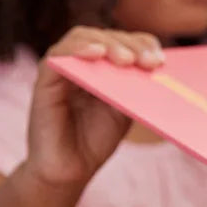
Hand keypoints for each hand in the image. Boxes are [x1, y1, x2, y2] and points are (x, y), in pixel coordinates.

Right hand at [27, 27, 162, 187]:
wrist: (70, 171)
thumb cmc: (97, 139)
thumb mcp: (125, 109)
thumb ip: (135, 86)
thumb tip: (159, 66)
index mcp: (105, 66)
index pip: (125, 41)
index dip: (143, 44)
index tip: (161, 60)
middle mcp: (83, 62)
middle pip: (106, 35)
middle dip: (131, 44)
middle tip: (149, 61)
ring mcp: (62, 69)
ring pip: (82, 38)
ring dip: (108, 44)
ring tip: (126, 59)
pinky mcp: (44, 81)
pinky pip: (56, 56)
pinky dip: (77, 49)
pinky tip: (96, 53)